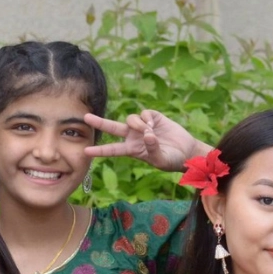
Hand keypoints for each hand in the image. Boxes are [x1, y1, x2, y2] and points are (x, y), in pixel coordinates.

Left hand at [83, 110, 209, 172]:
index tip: (86, 151)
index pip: (112, 150)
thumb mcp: (161, 160)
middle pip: (113, 128)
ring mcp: (142, 126)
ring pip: (130, 119)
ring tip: (149, 131)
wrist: (187, 151)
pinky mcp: (152, 117)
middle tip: (85, 117)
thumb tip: (147, 135)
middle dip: (100, 122)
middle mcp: (134, 137)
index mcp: (132, 150)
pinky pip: (143, 113)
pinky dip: (146, 118)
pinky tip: (153, 125)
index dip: (100, 150)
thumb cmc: (173, 160)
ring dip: (137, 124)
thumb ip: (152, 149)